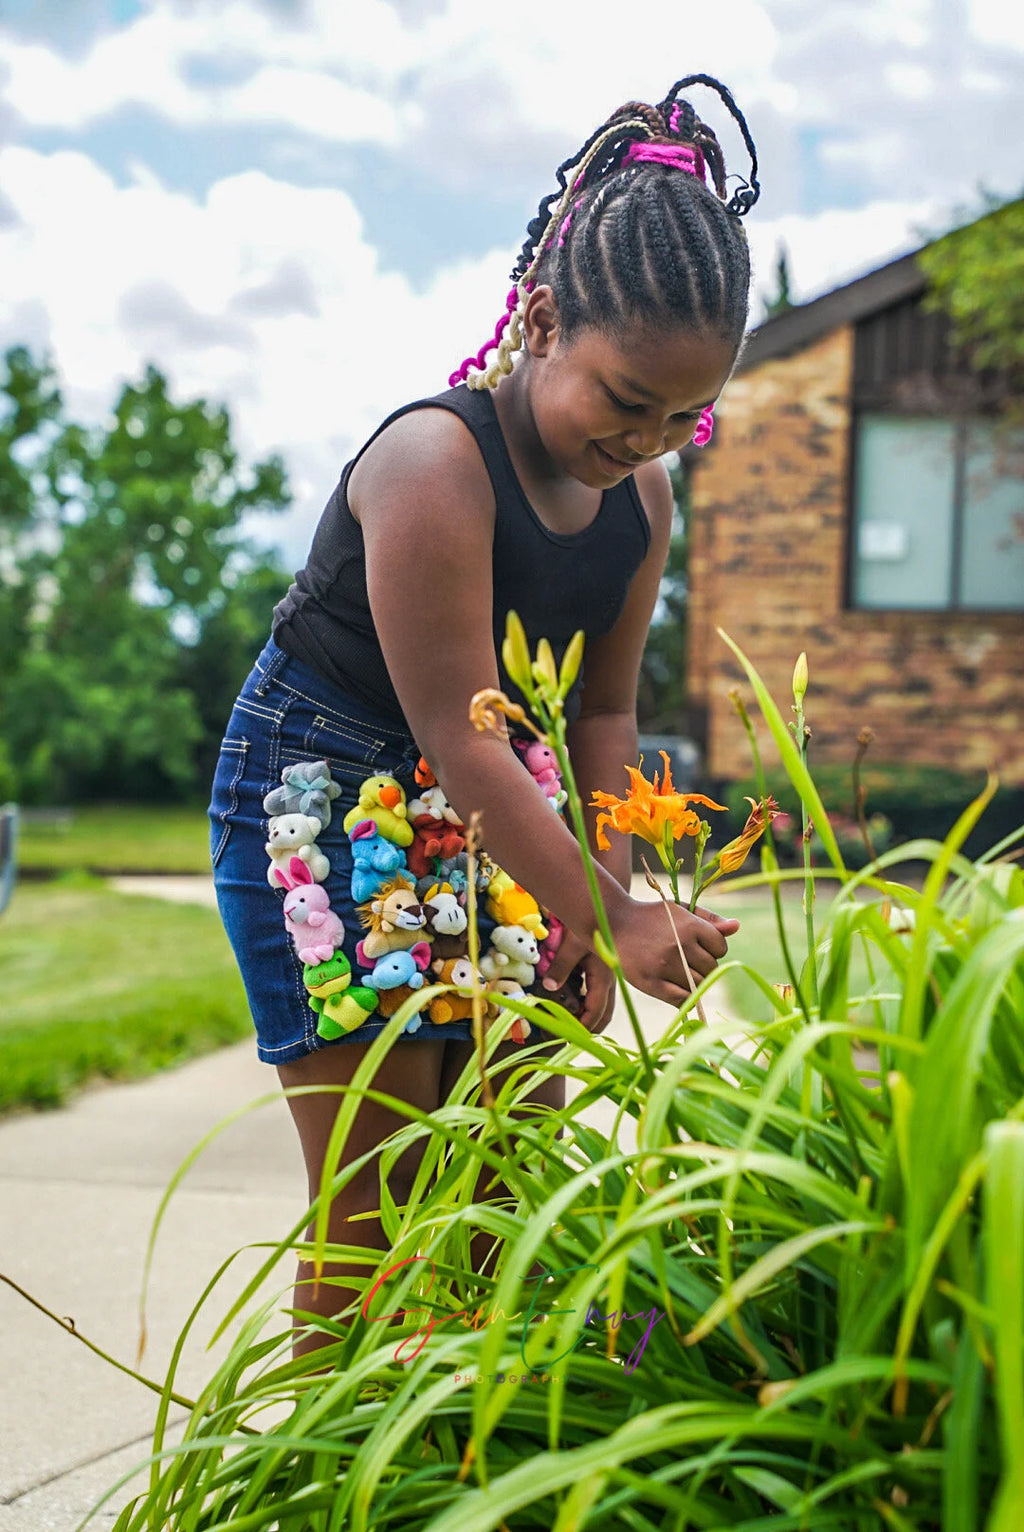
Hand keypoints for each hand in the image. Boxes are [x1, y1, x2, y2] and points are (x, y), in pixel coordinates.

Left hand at [539, 931, 615, 1035]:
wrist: (605, 907)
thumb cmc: (590, 923)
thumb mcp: (571, 945)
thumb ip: (560, 967)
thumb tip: (549, 986)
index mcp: (604, 977)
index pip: (596, 1011)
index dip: (583, 1026)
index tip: (569, 1036)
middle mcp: (609, 980)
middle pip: (604, 1014)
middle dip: (589, 1028)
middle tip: (569, 1037)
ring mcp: (609, 975)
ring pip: (603, 1004)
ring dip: (589, 1016)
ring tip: (570, 1024)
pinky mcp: (605, 970)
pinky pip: (598, 992)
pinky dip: (587, 1002)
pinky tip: (573, 1000)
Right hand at [611, 898, 739, 1008]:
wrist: (613, 923)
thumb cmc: (651, 916)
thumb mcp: (680, 910)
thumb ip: (709, 918)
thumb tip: (736, 926)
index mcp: (689, 925)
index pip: (721, 947)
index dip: (713, 948)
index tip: (700, 946)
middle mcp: (679, 945)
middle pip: (711, 968)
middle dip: (703, 965)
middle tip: (687, 959)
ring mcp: (664, 965)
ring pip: (698, 984)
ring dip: (694, 981)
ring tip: (679, 971)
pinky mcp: (650, 982)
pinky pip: (682, 999)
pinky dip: (685, 996)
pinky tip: (675, 986)